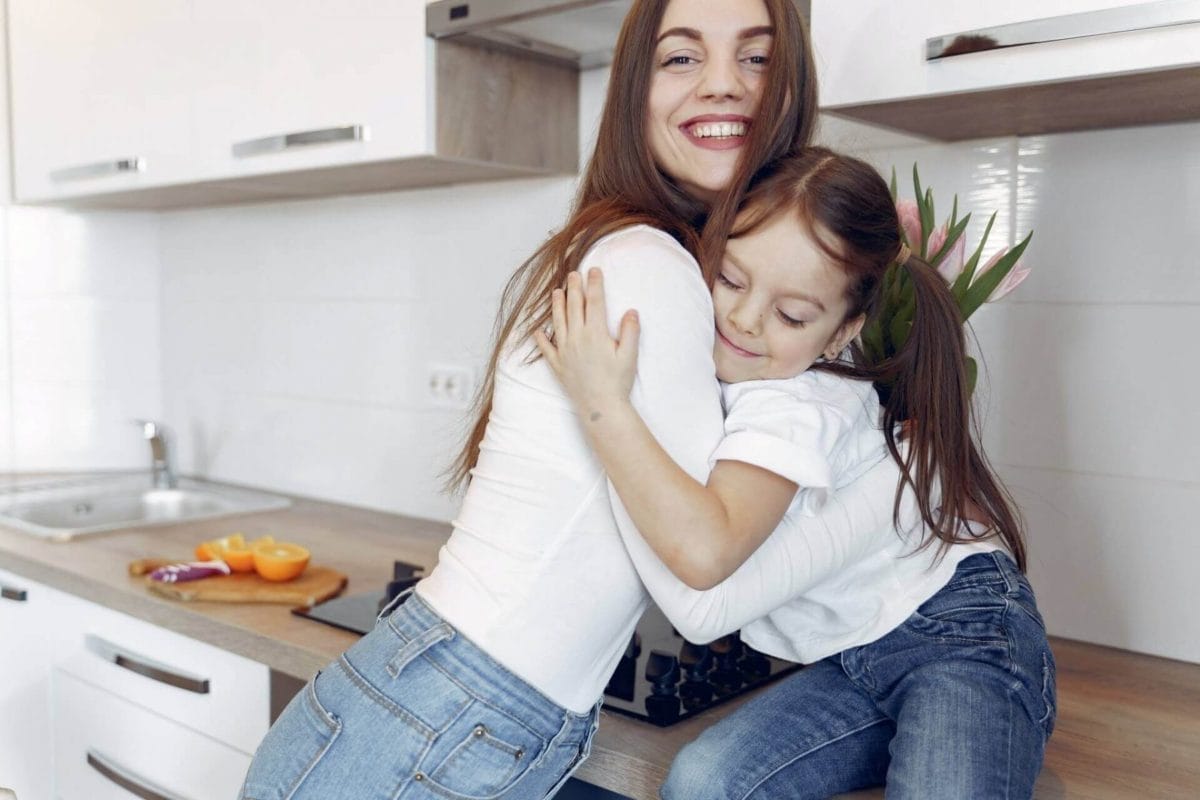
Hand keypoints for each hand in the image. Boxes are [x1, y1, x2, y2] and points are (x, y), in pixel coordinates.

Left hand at [534, 268, 639, 415]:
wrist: (600, 407)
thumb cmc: (618, 382)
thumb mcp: (629, 356)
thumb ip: (630, 332)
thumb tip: (631, 311)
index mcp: (596, 334)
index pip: (595, 302)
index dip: (595, 284)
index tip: (594, 270)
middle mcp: (577, 339)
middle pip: (574, 307)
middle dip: (574, 288)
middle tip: (573, 274)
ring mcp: (565, 352)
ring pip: (558, 322)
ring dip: (557, 305)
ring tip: (556, 292)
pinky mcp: (558, 365)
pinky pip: (546, 349)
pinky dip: (541, 339)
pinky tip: (537, 331)